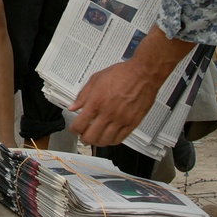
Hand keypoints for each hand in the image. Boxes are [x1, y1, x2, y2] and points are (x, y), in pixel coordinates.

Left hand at [68, 27, 194, 144]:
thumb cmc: (120, 74)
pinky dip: (111, 141)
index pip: (79, 124)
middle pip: (91, 137)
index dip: (73, 130)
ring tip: (95, 138)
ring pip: (105, 141)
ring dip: (97, 142)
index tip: (74, 129)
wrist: (143, 74)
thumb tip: (73, 107)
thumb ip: (83, 95)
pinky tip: (108, 137)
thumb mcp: (96, 79)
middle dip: (84, 139)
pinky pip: (120, 139)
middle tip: (83, 136)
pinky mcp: (132, 123)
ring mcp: (121, 120)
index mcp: (96, 102)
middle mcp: (107, 113)